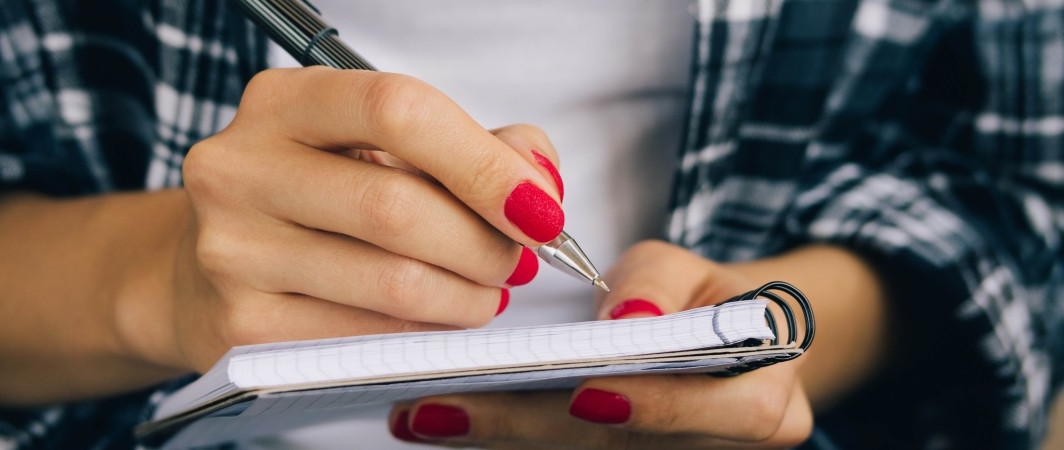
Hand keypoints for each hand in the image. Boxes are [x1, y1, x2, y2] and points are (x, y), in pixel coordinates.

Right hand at [120, 67, 566, 372]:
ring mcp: (232, 251)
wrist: (204, 268)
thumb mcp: (377, 147)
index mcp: (281, 102)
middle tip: (515, 260)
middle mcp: (241, 168)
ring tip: (483, 291)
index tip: (539, 209)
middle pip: (398, 208)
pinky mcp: (242, 327)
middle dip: (484, 244)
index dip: (484, 163)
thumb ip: (468, 147)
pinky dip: (424, 334)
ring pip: (392, 283)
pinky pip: (368, 338)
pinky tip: (434, 319)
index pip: (398, 110)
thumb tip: (536, 186)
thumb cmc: (312, 197)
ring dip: (467, 297)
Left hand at [386, 241, 811, 448]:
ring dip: (500, 440)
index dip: (655, 407)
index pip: (719, 413)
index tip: (585, 393)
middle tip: (442, 406)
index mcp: (764, 402)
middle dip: (529, 428)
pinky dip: (505, 440)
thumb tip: (627, 318)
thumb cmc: (697, 301)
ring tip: (422, 414)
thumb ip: (660, 285)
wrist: (713, 345)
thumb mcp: (688, 269)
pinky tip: (445, 422)